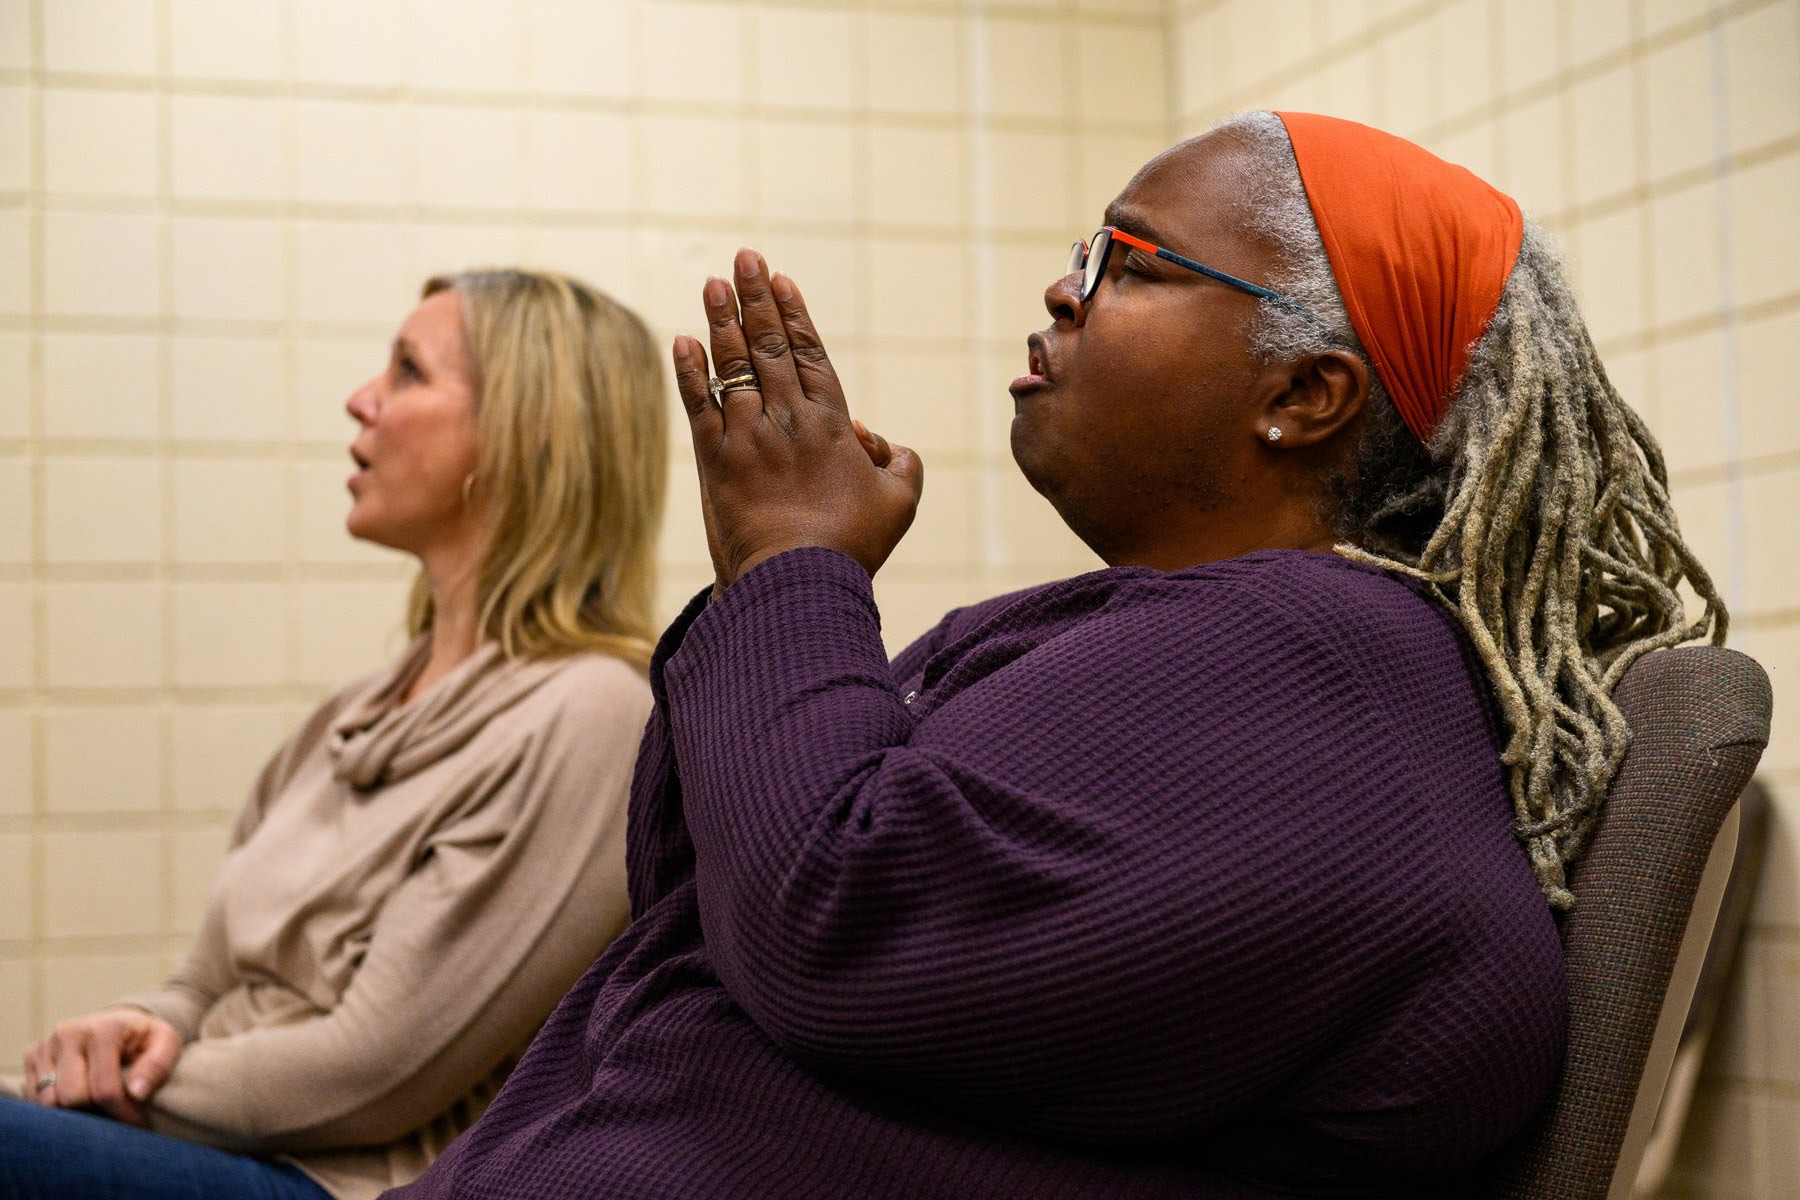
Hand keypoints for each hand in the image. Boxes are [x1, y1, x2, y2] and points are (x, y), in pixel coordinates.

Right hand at [22, 1007, 182, 1125]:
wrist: (119, 1022)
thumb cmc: (144, 1039)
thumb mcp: (166, 1043)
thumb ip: (158, 1065)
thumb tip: (137, 1093)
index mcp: (104, 1030)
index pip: (104, 1089)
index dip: (121, 1113)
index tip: (136, 1125)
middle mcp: (69, 1033)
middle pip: (71, 1098)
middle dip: (95, 1115)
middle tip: (115, 1120)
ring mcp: (46, 1044)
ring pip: (48, 1102)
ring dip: (73, 1115)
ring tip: (98, 1112)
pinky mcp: (31, 1055)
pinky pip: (34, 1098)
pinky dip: (55, 1109)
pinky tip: (79, 1104)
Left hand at [673, 248, 923, 591]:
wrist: (798, 582)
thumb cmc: (853, 546)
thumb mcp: (899, 502)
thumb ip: (901, 463)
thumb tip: (882, 442)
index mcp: (832, 423)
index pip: (810, 354)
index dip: (795, 315)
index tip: (781, 280)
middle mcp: (787, 418)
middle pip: (769, 345)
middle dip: (757, 298)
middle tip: (744, 258)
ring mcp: (747, 436)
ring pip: (733, 366)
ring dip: (722, 320)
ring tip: (715, 282)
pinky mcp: (715, 462)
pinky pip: (699, 405)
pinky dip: (689, 372)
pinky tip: (682, 340)